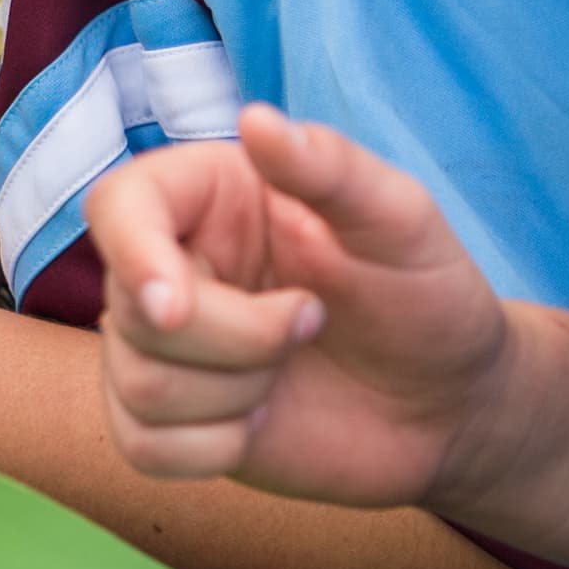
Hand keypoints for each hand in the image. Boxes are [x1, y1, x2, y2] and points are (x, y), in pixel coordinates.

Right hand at [88, 106, 513, 505]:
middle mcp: (171, 267)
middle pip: (131, 310)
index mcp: (209, 199)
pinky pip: (142, 446)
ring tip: (290, 371)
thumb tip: (256, 119)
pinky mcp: (168, 421)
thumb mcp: (399, 221)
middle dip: (236, 338)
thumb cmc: (427, 296)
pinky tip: (262, 425)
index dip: (130, 254)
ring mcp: (163, 349)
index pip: (118, 207)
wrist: (450, 406)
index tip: (177, 306)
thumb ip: (330, 167)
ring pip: (136, 383)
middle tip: (313, 322)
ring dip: (233, 393)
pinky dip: (210, 450)